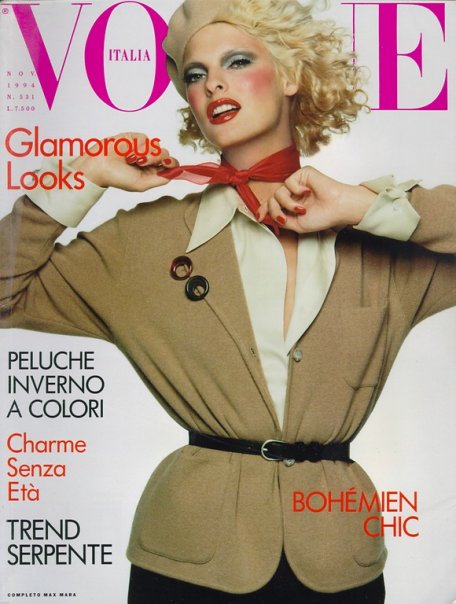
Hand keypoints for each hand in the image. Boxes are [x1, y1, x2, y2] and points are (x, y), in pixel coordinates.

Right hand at [70, 132, 178, 190]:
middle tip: (142, 163)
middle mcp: (149, 161)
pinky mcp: (134, 138)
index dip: (172, 164)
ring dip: (146, 153)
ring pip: (157, 146)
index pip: (170, 166)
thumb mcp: (142, 184)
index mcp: (152, 173)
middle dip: (157, 158)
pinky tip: (128, 151)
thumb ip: (160, 179)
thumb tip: (177, 173)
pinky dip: (138, 145)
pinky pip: (145, 138)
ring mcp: (142, 149)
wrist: (99, 165)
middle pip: (166, 155)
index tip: (168, 164)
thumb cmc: (117, 178)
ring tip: (133, 159)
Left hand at [257, 166, 375, 232]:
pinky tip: (308, 192)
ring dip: (288, 203)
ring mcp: (297, 183)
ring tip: (302, 209)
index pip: (273, 204)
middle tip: (283, 218)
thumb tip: (266, 215)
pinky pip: (289, 182)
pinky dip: (296, 190)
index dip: (264, 210)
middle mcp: (293, 193)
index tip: (259, 218)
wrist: (337, 208)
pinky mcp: (303, 174)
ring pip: (278, 192)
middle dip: (274, 210)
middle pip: (272, 199)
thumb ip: (281, 220)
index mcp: (292, 204)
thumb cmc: (322, 217)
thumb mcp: (297, 225)